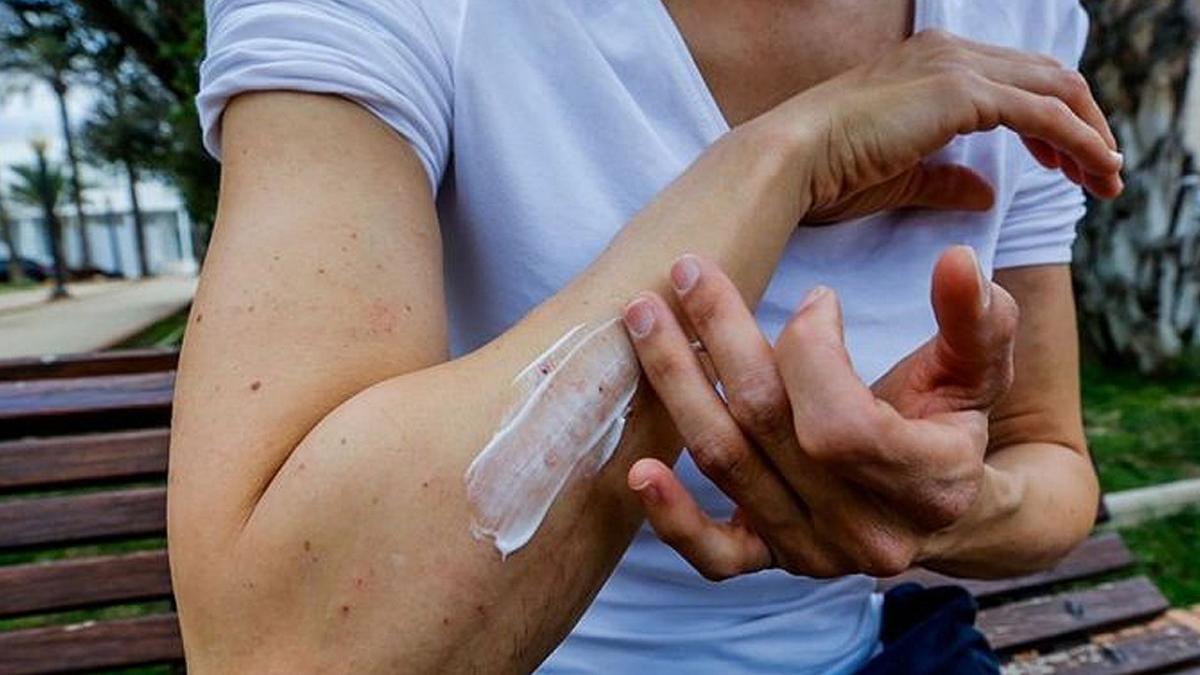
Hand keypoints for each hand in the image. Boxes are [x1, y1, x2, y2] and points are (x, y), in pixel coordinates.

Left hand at [620, 249, 1017, 578]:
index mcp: (928, 485)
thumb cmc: (948, 423)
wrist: (937, 506)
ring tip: (643, 318)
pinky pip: (713, 555)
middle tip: (689, 271)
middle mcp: (867, 532)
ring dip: (678, 385)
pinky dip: (671, 517)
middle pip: (770, 428)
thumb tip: (958, 258)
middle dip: (722, 338)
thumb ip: (975, 318)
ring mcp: (814, 553)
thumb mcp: (978, 369)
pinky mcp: (772, 561)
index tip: (816, 299)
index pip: (842, 424)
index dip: (812, 353)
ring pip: (728, 465)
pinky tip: (638, 469)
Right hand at [762, 29, 1121, 223]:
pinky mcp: (962, 93)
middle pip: (1045, 77)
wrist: (790, 160)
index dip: (1050, 120)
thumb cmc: (827, 173)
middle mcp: (946, 51)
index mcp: (927, 62)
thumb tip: (984, 194)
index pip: (1012, 79)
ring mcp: (955, 66)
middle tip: (1101, 173)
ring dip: (1090, 135)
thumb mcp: (900, 176)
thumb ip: (945, 179)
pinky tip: (1093, 171)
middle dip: (1082, 125)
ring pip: (1055, 89)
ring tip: (1106, 179)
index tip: (1064, 163)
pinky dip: (1079, 142)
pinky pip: (1044, 114)